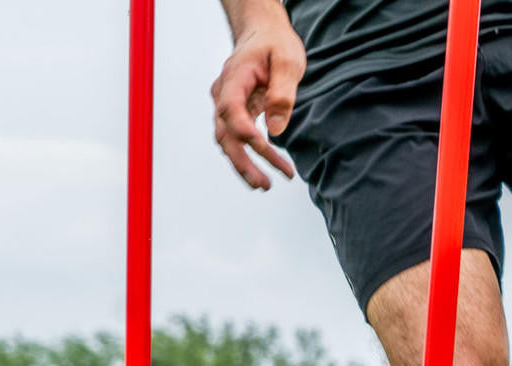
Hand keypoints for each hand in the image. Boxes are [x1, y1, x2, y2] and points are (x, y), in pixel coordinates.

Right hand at [212, 18, 305, 189]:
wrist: (262, 33)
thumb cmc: (275, 43)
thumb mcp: (287, 60)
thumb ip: (282, 93)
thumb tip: (276, 130)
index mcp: (234, 77)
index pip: (232, 110)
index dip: (245, 133)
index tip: (266, 148)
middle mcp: (224, 94)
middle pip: (225, 134)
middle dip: (243, 162)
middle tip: (264, 184)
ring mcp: (226, 105)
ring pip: (228, 142)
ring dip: (244, 166)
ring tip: (265, 185)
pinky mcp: (234, 114)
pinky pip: (236, 140)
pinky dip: (247, 157)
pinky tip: (264, 171)